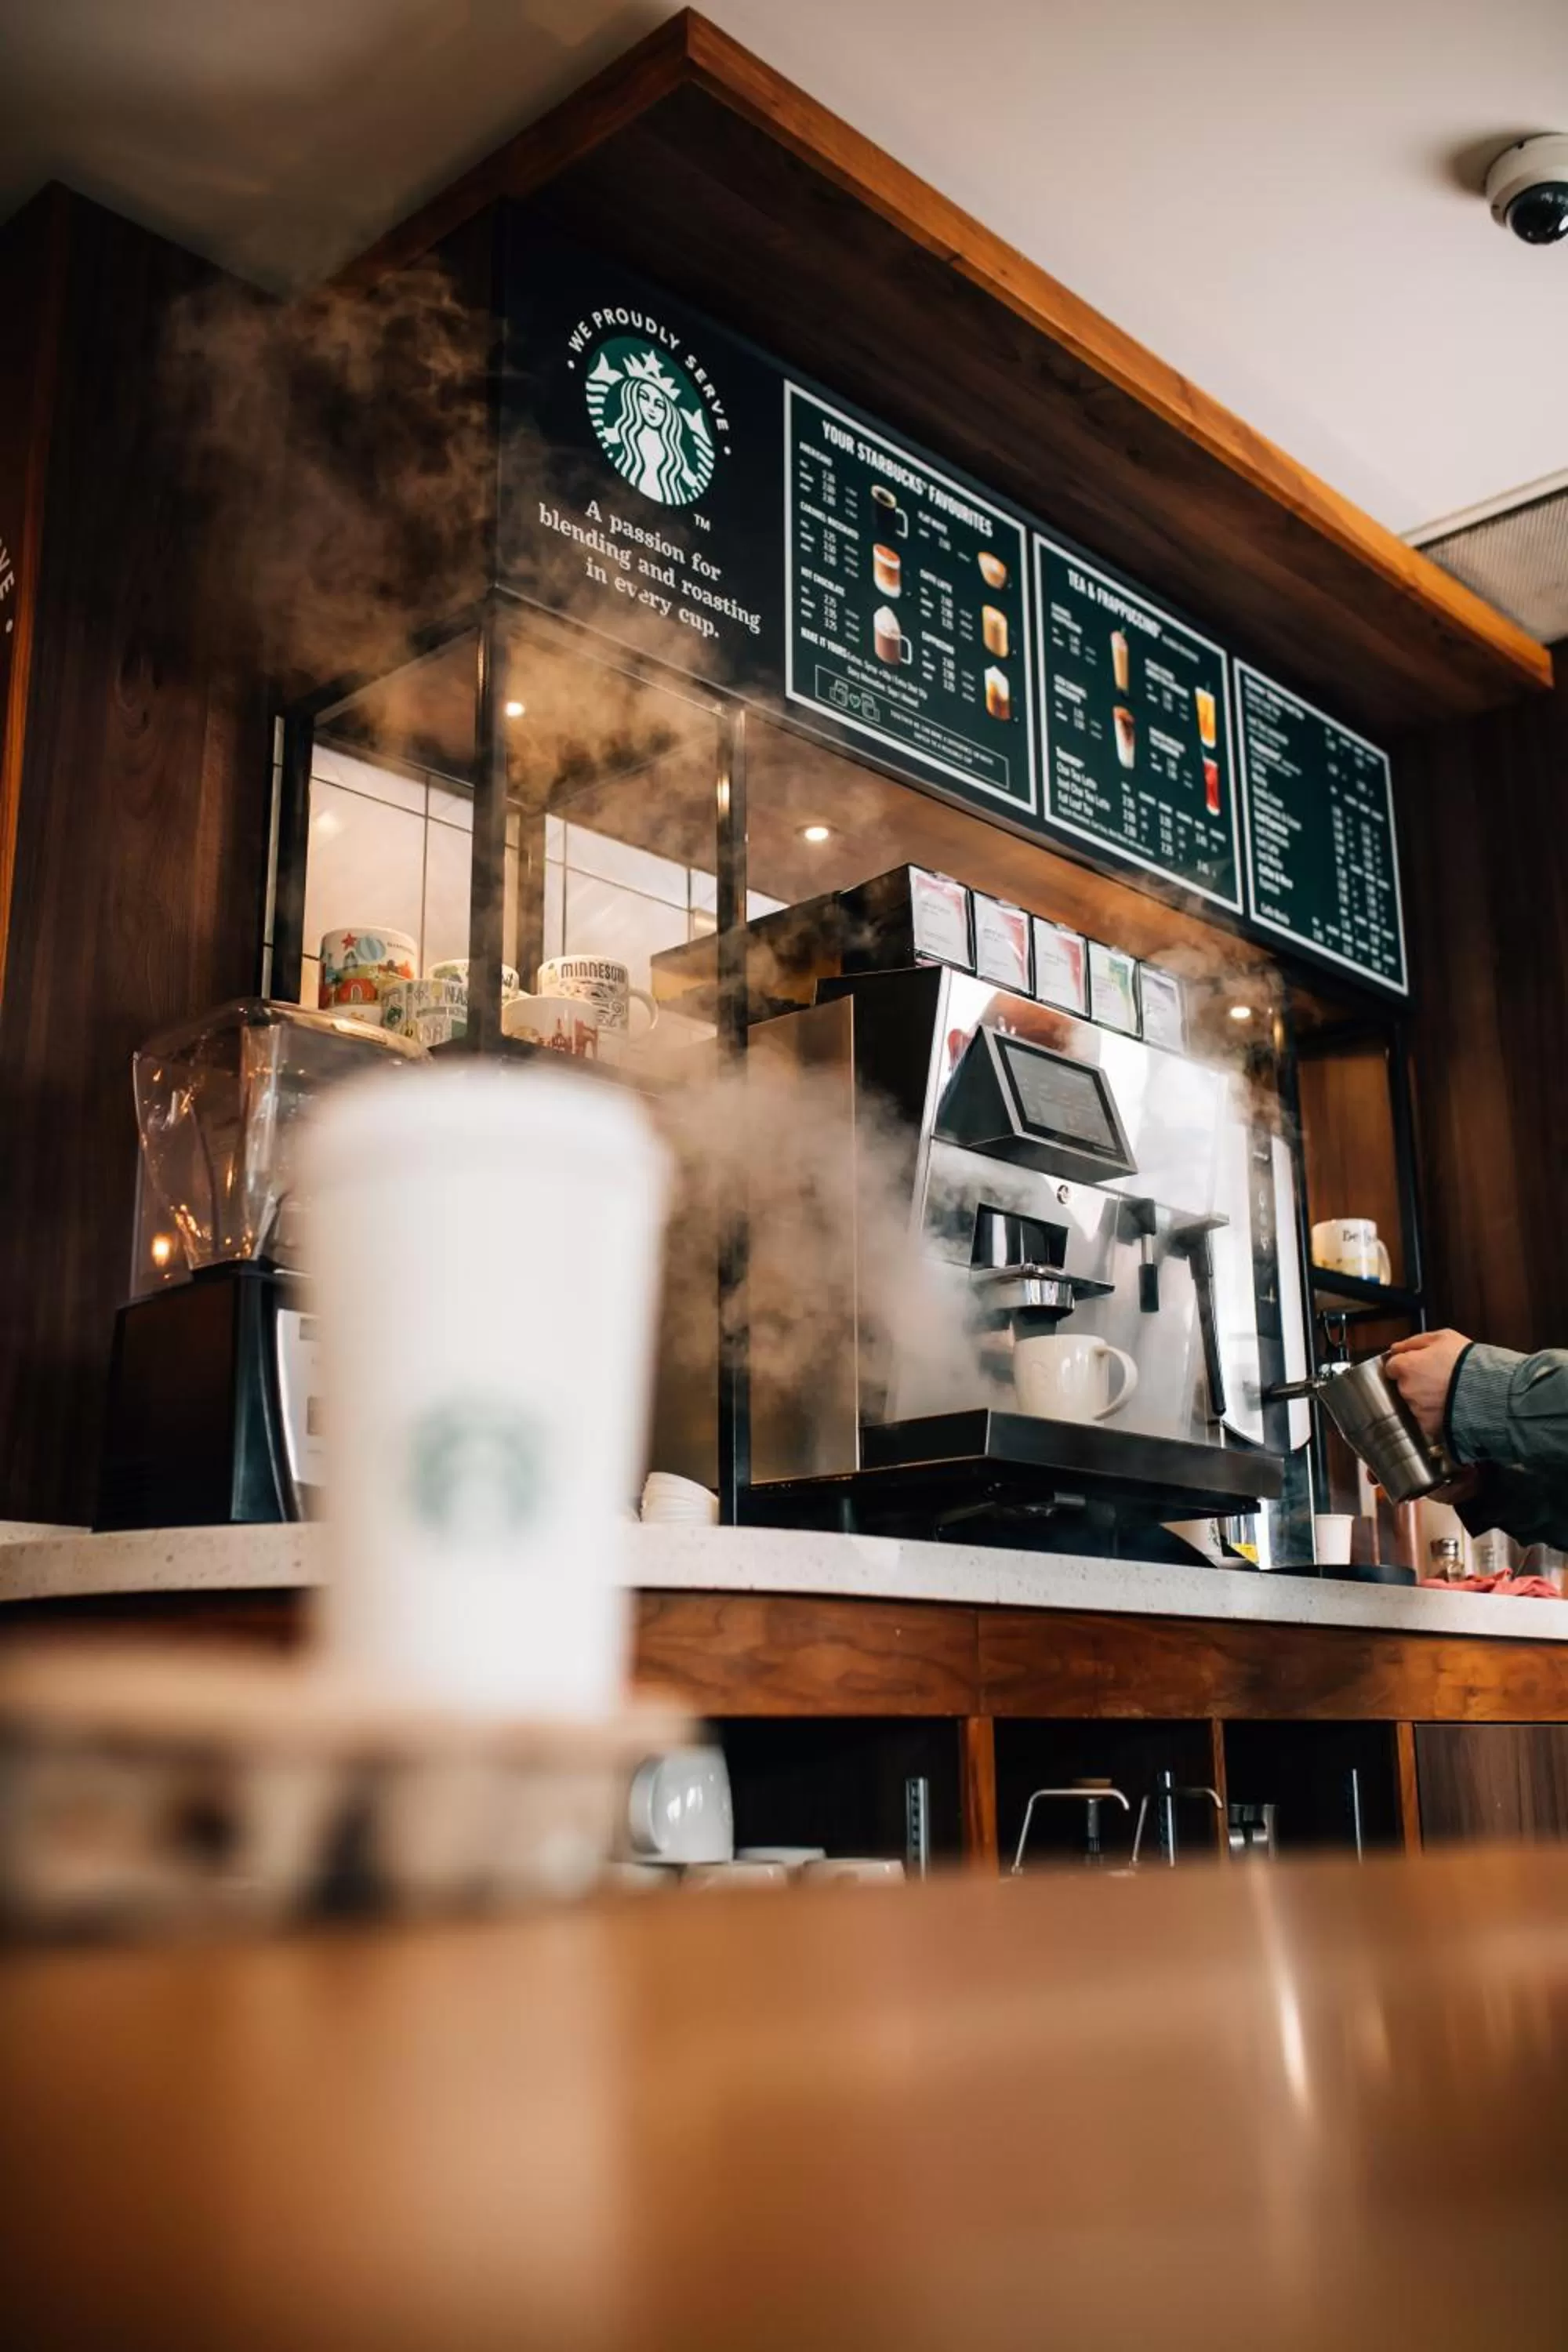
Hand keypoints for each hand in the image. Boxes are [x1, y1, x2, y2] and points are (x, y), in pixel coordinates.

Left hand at [1384, 1328, 1470, 1445]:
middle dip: (1416, 1382)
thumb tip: (1395, 1348)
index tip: (1418, 1365)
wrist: (1488, 1387)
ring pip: (1416, 1403)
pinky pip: (1428, 1420)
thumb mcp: (1442, 1338)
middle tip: (1438, 1378)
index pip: (1392, 1367)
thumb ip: (1414, 1342)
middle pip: (1404, 1386)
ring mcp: (1417, 1409)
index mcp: (1405, 1366)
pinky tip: (1450, 1406)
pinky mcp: (1429, 1426)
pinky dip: (1436, 1415)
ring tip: (1448, 1393)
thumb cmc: (1466, 1359)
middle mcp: (1406, 1389)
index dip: (1405, 1364)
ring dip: (1426, 1399)